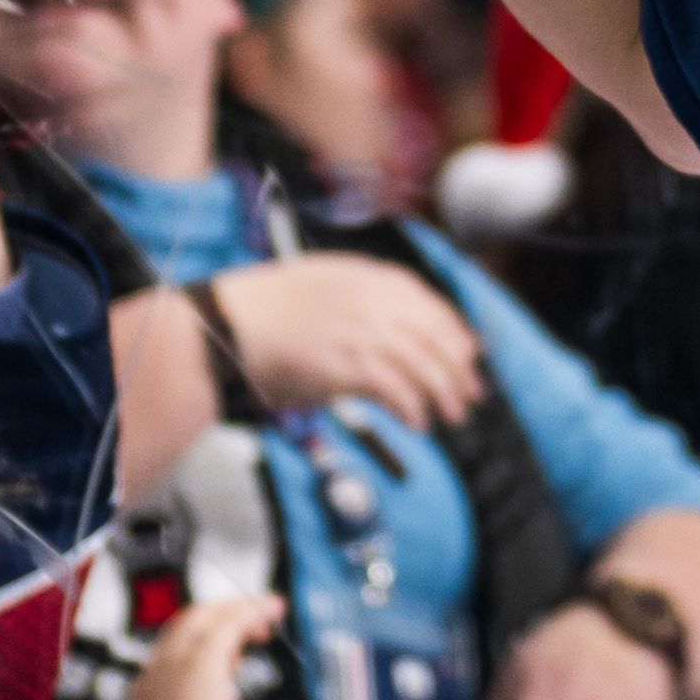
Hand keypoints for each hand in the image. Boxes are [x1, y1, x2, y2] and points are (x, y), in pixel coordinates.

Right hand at [121, 591, 285, 699]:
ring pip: (205, 617)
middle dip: (218, 616)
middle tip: (252, 621)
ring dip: (238, 609)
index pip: (173, 656)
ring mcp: (176, 664)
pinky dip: (251, 610)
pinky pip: (230, 623)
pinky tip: (273, 609)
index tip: (233, 654)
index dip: (201, 645)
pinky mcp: (204, 662)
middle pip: (185, 626)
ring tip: (269, 610)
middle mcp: (158, 673)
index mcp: (149, 699)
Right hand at [201, 251, 483, 423]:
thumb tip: (397, 327)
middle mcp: (374, 301)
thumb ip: (365, 299)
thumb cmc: (268, 310)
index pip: (431, 304)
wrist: (230, 325)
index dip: (456, 332)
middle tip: (469, 394)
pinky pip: (399, 391)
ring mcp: (363, 332)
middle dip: (459, 370)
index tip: (468, 355)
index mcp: (370, 277)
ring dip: (443, 394)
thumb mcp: (324, 284)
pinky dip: (414, 409)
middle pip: (436, 337)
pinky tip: (417, 423)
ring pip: (425, 366)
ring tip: (450, 416)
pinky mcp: (349, 366)